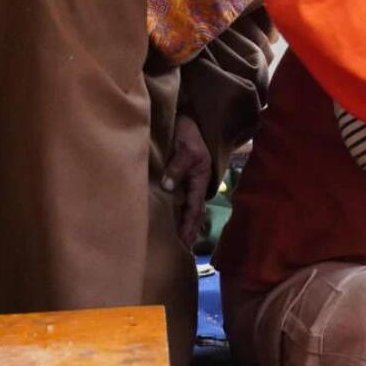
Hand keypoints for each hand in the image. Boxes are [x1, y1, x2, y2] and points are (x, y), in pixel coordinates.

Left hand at [161, 115, 212, 248]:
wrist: (187, 115)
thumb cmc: (188, 131)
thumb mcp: (186, 148)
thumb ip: (177, 167)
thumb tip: (167, 187)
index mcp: (200, 179)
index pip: (195, 208)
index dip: (189, 226)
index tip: (185, 244)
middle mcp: (194, 183)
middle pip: (192, 211)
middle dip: (188, 230)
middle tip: (181, 251)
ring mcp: (186, 180)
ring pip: (184, 206)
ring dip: (180, 222)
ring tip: (174, 241)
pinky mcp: (176, 175)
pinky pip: (175, 197)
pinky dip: (173, 210)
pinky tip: (164, 219)